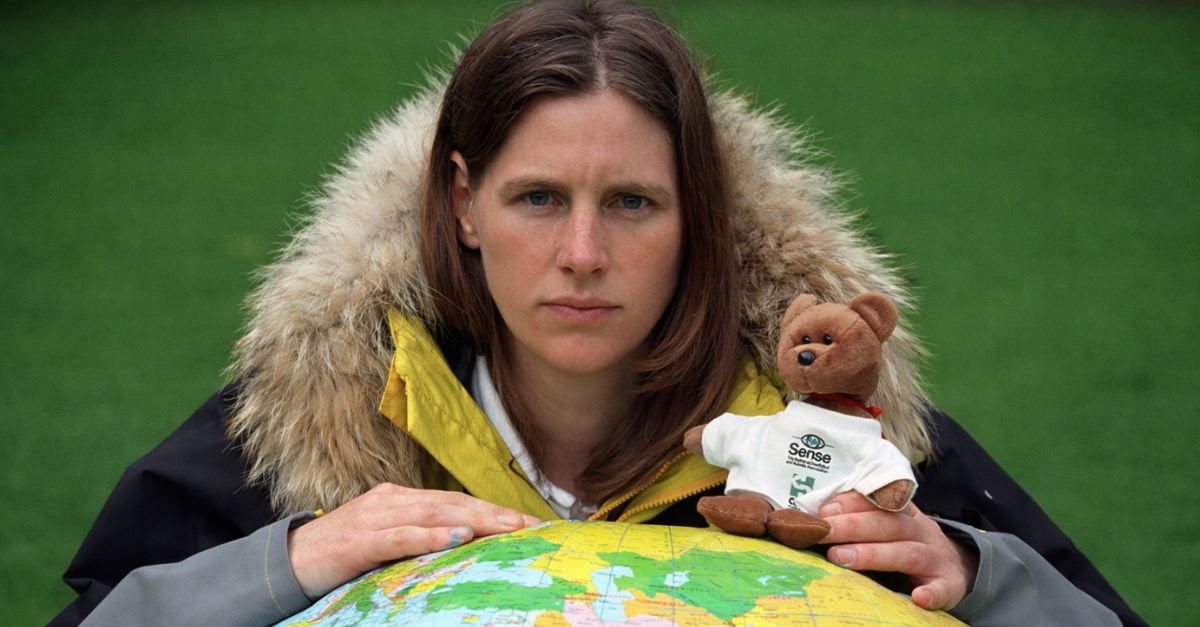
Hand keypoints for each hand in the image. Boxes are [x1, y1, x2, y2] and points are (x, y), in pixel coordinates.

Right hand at [287, 483, 540, 597]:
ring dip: (472, 520)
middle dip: (492, 513)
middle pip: (450, 504)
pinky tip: (453, 539)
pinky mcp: (359, 540)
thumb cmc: (341, 554)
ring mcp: (375, 518)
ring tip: (504, 527)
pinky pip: (399, 536)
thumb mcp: (386, 541)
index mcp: (400, 499)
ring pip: (432, 514)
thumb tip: (462, 543)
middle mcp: (391, 501)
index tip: (526, 522)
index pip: (454, 502)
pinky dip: (427, 536)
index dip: (490, 510)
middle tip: (528, 524)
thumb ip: (418, 537)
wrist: (287, 561)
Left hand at [818, 491, 977, 610]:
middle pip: (887, 524)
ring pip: (906, 553)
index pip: (878, 500)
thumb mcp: (889, 527)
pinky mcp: (949, 585)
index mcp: (904, 513)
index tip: (824, 510)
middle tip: (822, 533)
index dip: (851, 503)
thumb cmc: (905, 545)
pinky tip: (917, 598)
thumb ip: (860, 521)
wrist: (956, 568)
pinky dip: (931, 593)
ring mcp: (936, 558)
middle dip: (852, 526)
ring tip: (840, 558)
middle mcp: (920, 530)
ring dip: (873, 554)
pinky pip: (942, 588)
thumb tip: (812, 521)